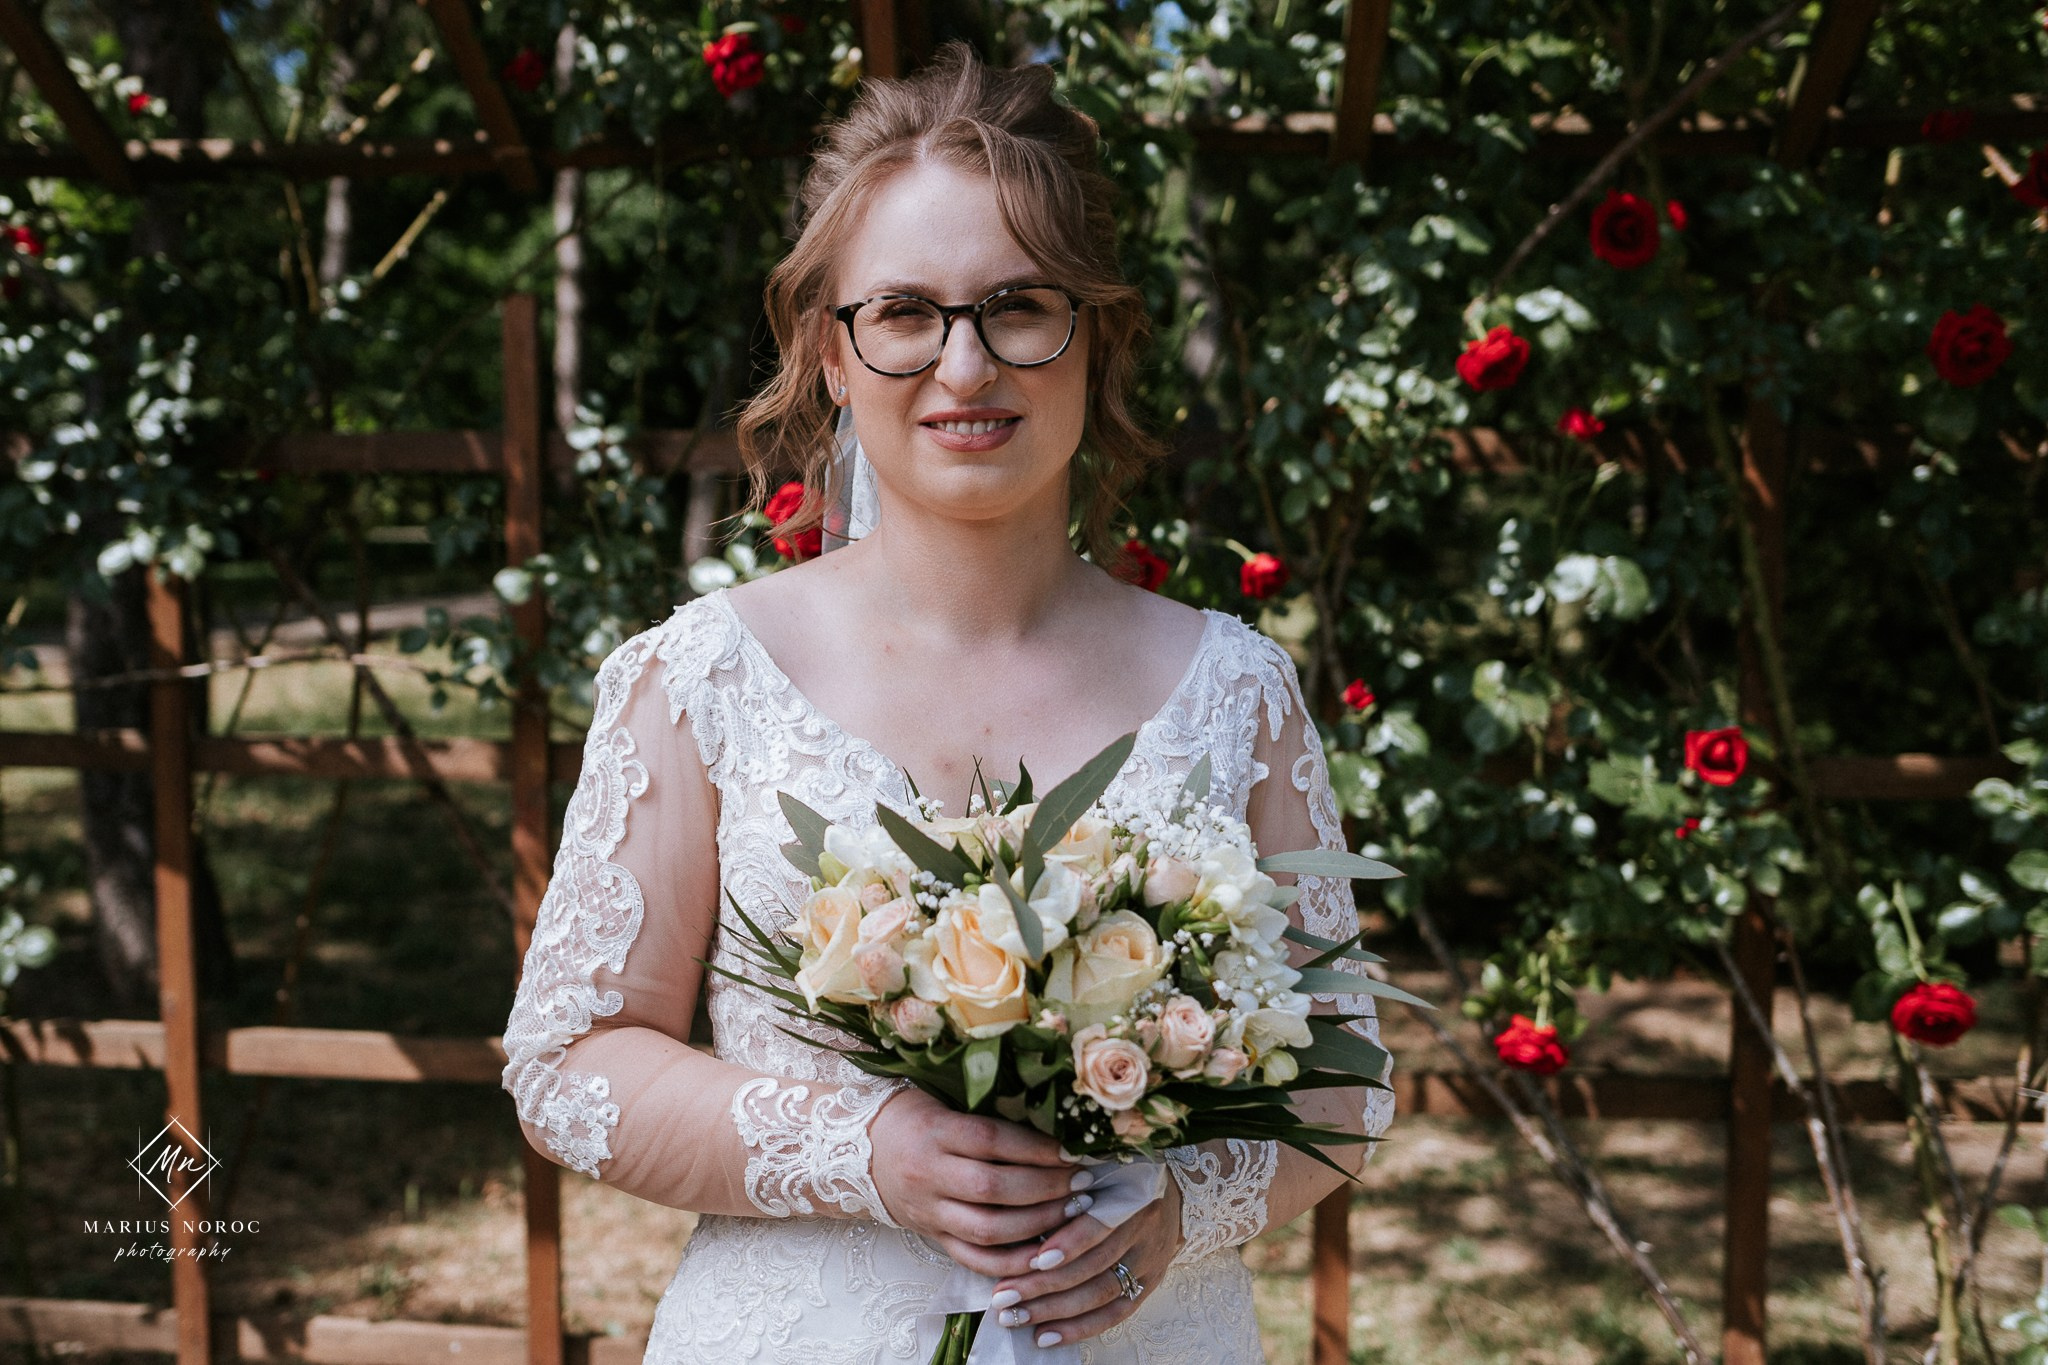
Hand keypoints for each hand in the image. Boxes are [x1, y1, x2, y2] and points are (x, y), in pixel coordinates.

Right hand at [868, 1088, 1094, 1276]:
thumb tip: (1056, 1124)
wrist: (861, 1150)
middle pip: (992, 1188)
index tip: (1073, 1151)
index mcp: (935, 1132)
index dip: (1035, 1148)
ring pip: (987, 1230)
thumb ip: (991, 1115)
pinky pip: (974, 1260)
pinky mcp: (932, 1237)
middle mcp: (929, 1174)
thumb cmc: (917, 1116)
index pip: (990, 1140)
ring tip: (1074, 1213)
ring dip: (1038, 1225)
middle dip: (1045, 1188)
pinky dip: (1012, 1263)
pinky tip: (1045, 1254)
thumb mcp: (946, 1102)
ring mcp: (929, 1211)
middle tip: (1083, 1184)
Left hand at [984, 1167, 1184, 1348]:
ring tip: (1015, 1317)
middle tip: (1002, 1297)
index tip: (1033, 1259)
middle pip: (1093, 1266)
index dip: (1069, 1244)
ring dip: (1053, 1310)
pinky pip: (1115, 1314)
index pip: (1100, 1224)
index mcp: (1130, 1192)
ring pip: (1100, 1294)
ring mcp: (1149, 1259)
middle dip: (1043, 1285)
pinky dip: (1080, 1328)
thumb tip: (1014, 1213)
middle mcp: (1143, 1228)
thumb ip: (1067, 1186)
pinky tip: (1046, 1336)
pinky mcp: (1150, 1283)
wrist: (1176, 1188)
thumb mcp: (1099, 1165)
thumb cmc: (1119, 1173)